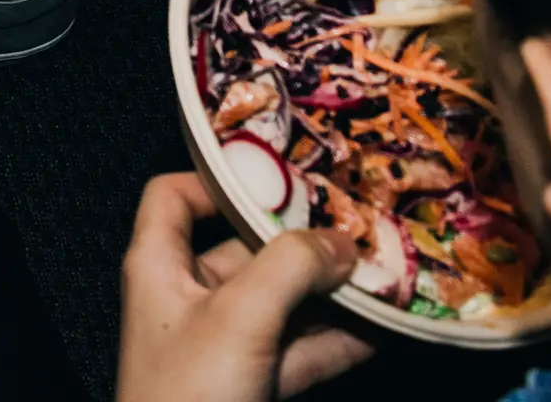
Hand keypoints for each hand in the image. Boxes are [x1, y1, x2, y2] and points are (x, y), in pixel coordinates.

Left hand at [119, 175, 373, 401]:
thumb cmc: (188, 398)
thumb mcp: (238, 318)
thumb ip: (289, 267)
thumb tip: (339, 240)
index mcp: (160, 265)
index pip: (176, 196)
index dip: (220, 178)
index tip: (284, 171)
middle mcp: (189, 298)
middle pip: (247, 249)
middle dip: (305, 241)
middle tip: (364, 224)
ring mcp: (224, 345)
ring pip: (285, 302)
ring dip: (334, 292)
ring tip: (390, 273)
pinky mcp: (255, 387)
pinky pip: (304, 350)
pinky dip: (342, 339)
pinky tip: (388, 328)